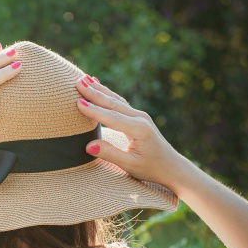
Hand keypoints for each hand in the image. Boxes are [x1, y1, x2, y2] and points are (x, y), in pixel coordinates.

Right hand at [75, 75, 190, 190]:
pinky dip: (107, 94)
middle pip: (113, 103)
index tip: (78, 102)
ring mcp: (140, 115)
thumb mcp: (129, 165)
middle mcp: (139, 118)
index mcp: (138, 129)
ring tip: (84, 79)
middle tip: (77, 82)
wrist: (170, 166)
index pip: (111, 117)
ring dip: (99, 89)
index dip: (94, 110)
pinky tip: (99, 85)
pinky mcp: (138, 117)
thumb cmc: (150, 168)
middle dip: (94, 92)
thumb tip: (88, 146)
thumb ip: (109, 154)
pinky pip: (119, 102)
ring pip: (116, 99)